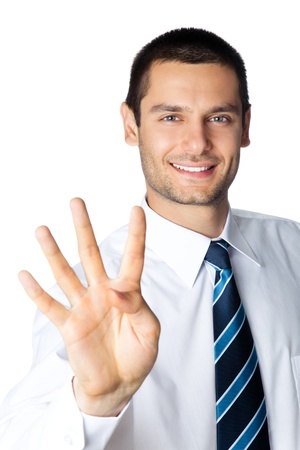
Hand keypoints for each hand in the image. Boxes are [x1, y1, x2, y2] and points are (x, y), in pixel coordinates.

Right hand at [18, 198, 159, 416]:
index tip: (136, 209)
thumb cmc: (138, 355)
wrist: (118, 384)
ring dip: (53, 253)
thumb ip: (137, 307)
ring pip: (66, 273)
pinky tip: (25, 275)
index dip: (136, 234)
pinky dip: (37, 292)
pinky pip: (50, 306)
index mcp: (127, 292)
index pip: (133, 257)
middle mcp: (102, 292)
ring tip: (42, 230)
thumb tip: (113, 290)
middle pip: (91, 253)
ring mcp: (83, 307)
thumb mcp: (150, 332)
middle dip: (84, 228)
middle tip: (76, 202)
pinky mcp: (69, 325)